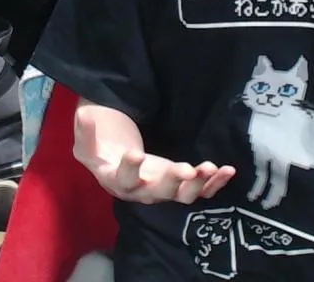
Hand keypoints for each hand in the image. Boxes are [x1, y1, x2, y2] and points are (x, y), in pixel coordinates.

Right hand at [73, 104, 234, 203]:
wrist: (115, 157)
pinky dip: (214, 183)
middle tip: (186, 169)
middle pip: (158, 193)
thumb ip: (86, 130)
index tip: (135, 153)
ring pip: (183, 196)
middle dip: (173, 182)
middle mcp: (141, 191)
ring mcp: (163, 189)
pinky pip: (199, 190)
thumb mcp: (87, 139)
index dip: (129, 169)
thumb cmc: (101, 147)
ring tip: (210, 168)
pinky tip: (227, 170)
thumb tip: (86, 117)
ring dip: (198, 184)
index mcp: (116, 180)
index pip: (122, 179)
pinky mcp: (179, 184)